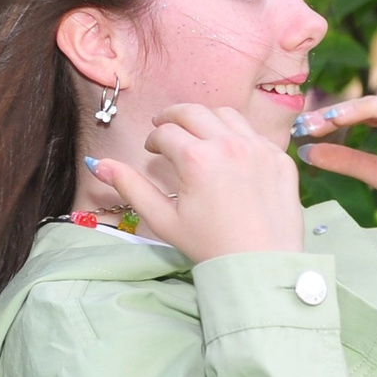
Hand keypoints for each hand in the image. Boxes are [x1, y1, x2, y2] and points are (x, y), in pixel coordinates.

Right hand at [89, 104, 304, 259]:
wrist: (261, 264)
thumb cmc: (210, 247)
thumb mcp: (164, 220)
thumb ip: (131, 187)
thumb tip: (98, 164)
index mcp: (197, 159)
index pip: (165, 133)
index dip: (153, 140)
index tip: (151, 151)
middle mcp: (228, 145)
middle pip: (193, 112)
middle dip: (173, 116)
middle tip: (165, 127)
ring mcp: (258, 148)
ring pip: (226, 114)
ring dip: (205, 119)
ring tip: (197, 134)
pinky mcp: (279, 157)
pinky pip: (254, 133)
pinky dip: (236, 135)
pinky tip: (229, 153)